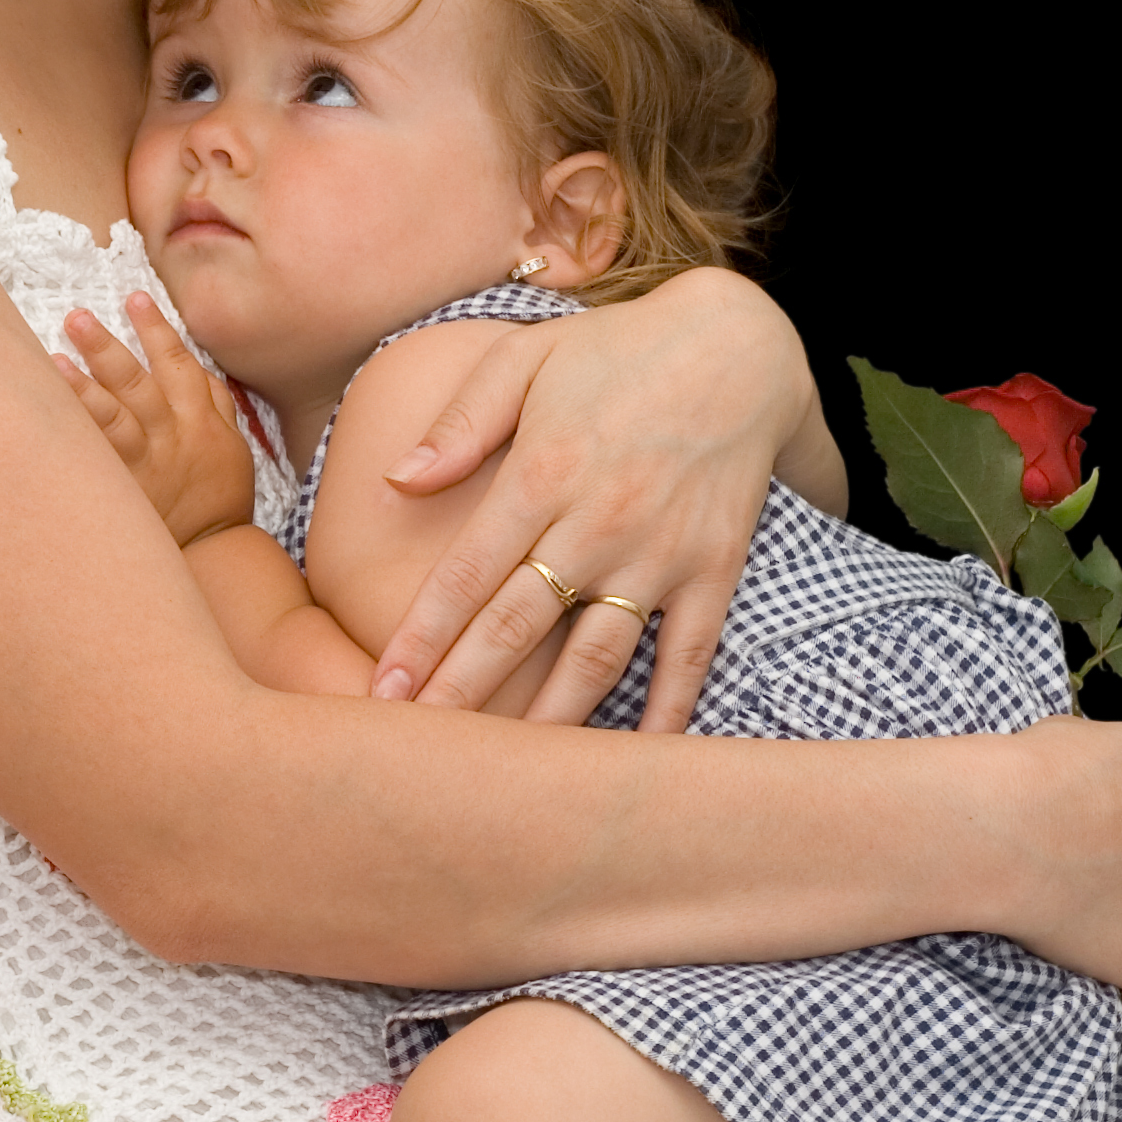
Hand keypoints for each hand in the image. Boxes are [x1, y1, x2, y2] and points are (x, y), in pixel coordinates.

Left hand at [56, 293, 256, 545]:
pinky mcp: (124, 490)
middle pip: (137, 384)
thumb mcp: (233, 449)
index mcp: (201, 422)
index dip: (157, 331)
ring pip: (115, 417)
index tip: (135, 299)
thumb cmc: (221, 499)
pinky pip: (97, 456)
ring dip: (83, 387)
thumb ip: (217, 406)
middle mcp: (172, 437)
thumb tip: (199, 369)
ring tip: (54, 359)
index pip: (179, 366)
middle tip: (77, 318)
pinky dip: (76, 430)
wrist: (215, 554)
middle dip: (108, 348)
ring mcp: (146, 464)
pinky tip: (49, 412)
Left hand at [369, 270, 817, 727]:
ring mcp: (660, 553)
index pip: (467, 575)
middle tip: (416, 751)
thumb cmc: (616, 352)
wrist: (739, 347)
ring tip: (505, 774)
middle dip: (460, 694)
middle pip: (516, 629)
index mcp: (542, 473)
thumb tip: (397, 479)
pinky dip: (664, 712)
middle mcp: (598, 522)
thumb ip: (462, 419)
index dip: (422, 638)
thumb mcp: (526, 356)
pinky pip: (687, 656)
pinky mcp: (714, 569)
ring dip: (546, 720)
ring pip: (594, 658)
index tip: (382, 691)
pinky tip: (635, 763)